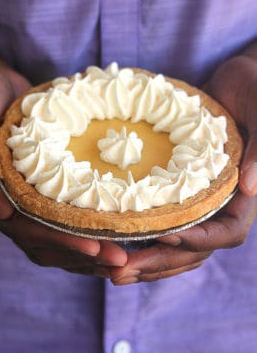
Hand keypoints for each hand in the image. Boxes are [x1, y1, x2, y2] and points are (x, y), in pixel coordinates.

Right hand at [0, 49, 126, 274]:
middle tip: (120, 261)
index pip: (29, 231)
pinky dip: (88, 227)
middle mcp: (13, 204)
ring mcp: (31, 197)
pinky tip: (113, 231)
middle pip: (48, 242)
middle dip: (83, 254)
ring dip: (89, 250)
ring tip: (123, 257)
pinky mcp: (47, 187)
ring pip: (59, 236)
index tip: (96, 246)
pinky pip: (66, 215)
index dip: (61, 241)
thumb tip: (0, 212)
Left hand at [109, 52, 256, 284]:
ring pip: (176, 244)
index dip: (197, 240)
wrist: (238, 83)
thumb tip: (250, 188)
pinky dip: (142, 236)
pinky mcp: (181, 193)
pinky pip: (164, 223)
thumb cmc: (255, 93)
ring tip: (112, 269)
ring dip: (146, 259)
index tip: (164, 234)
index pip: (226, 233)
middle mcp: (222, 206)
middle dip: (159, 261)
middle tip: (120, 271)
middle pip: (194, 249)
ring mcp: (200, 202)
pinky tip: (115, 241)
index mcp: (244, 196)